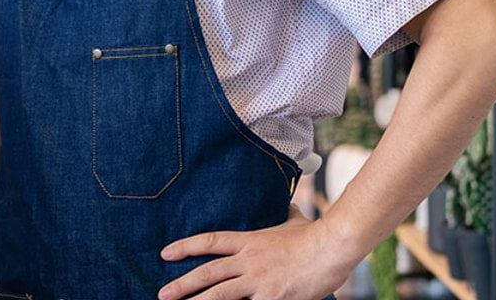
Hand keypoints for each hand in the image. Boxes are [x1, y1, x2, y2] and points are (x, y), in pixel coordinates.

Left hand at [156, 207, 355, 299]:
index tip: (165, 253)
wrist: (332, 247)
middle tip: (162, 293)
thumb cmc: (315, 235)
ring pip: (220, 294)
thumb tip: (287, 206)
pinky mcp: (272, 298)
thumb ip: (284, 216)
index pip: (210, 241)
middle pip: (208, 272)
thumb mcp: (294, 220)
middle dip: (182, 284)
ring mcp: (259, 281)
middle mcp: (249, 261)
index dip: (185, 247)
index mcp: (250, 241)